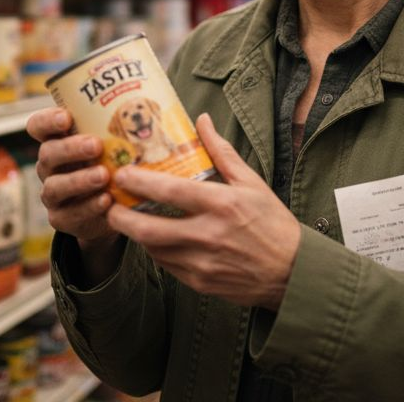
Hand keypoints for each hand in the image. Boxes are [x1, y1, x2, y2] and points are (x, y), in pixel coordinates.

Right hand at [27, 107, 122, 281]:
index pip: (39, 126)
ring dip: (79, 180)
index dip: (48, 120)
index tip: (67, 117)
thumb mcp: (119, 144)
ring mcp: (54, 192)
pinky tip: (107, 201)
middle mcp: (50, 165)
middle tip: (96, 146)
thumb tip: (197, 117)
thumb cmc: (117, 165)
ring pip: (55, 185)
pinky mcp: (62, 218)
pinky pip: (70, 213)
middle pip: (48, 153)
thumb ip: (136, 128)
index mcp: (59, 140)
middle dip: (71, 148)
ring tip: (103, 176)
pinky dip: (88, 207)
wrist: (112, 208)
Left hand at [106, 113, 301, 310]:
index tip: (121, 174)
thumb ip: (221, 152)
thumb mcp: (252, 183)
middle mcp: (209, 235)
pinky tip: (153, 238)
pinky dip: (156, 250)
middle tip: (110, 204)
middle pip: (149, 229)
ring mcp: (202, 263)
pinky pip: (166, 266)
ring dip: (136, 234)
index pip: (170, 192)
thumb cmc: (273, 224)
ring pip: (153, 249)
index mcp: (222, 205)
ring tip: (126, 218)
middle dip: (121, 217)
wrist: (292, 273)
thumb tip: (202, 121)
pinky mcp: (200, 283)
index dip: (139, 182)